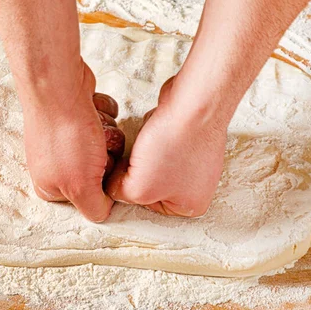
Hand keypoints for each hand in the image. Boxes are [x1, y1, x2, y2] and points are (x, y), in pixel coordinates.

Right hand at [21, 60, 123, 221]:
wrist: (59, 88)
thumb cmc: (67, 138)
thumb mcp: (79, 186)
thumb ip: (92, 208)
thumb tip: (103, 213)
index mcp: (51, 187)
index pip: (92, 198)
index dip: (101, 185)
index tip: (97, 172)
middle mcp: (57, 164)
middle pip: (104, 171)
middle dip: (107, 155)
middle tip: (95, 146)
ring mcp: (68, 138)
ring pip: (108, 145)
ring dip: (108, 133)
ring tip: (92, 125)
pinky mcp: (78, 116)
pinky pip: (106, 121)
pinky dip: (104, 114)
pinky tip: (91, 109)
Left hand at [106, 76, 227, 216]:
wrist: (194, 104)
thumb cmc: (175, 146)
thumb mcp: (139, 188)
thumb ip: (122, 195)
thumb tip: (113, 187)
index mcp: (190, 205)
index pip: (146, 206)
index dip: (131, 189)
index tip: (129, 175)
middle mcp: (196, 184)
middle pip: (148, 183)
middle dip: (137, 168)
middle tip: (140, 157)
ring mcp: (194, 159)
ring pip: (150, 161)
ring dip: (143, 149)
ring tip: (151, 141)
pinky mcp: (188, 136)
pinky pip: (157, 141)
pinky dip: (152, 133)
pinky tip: (157, 129)